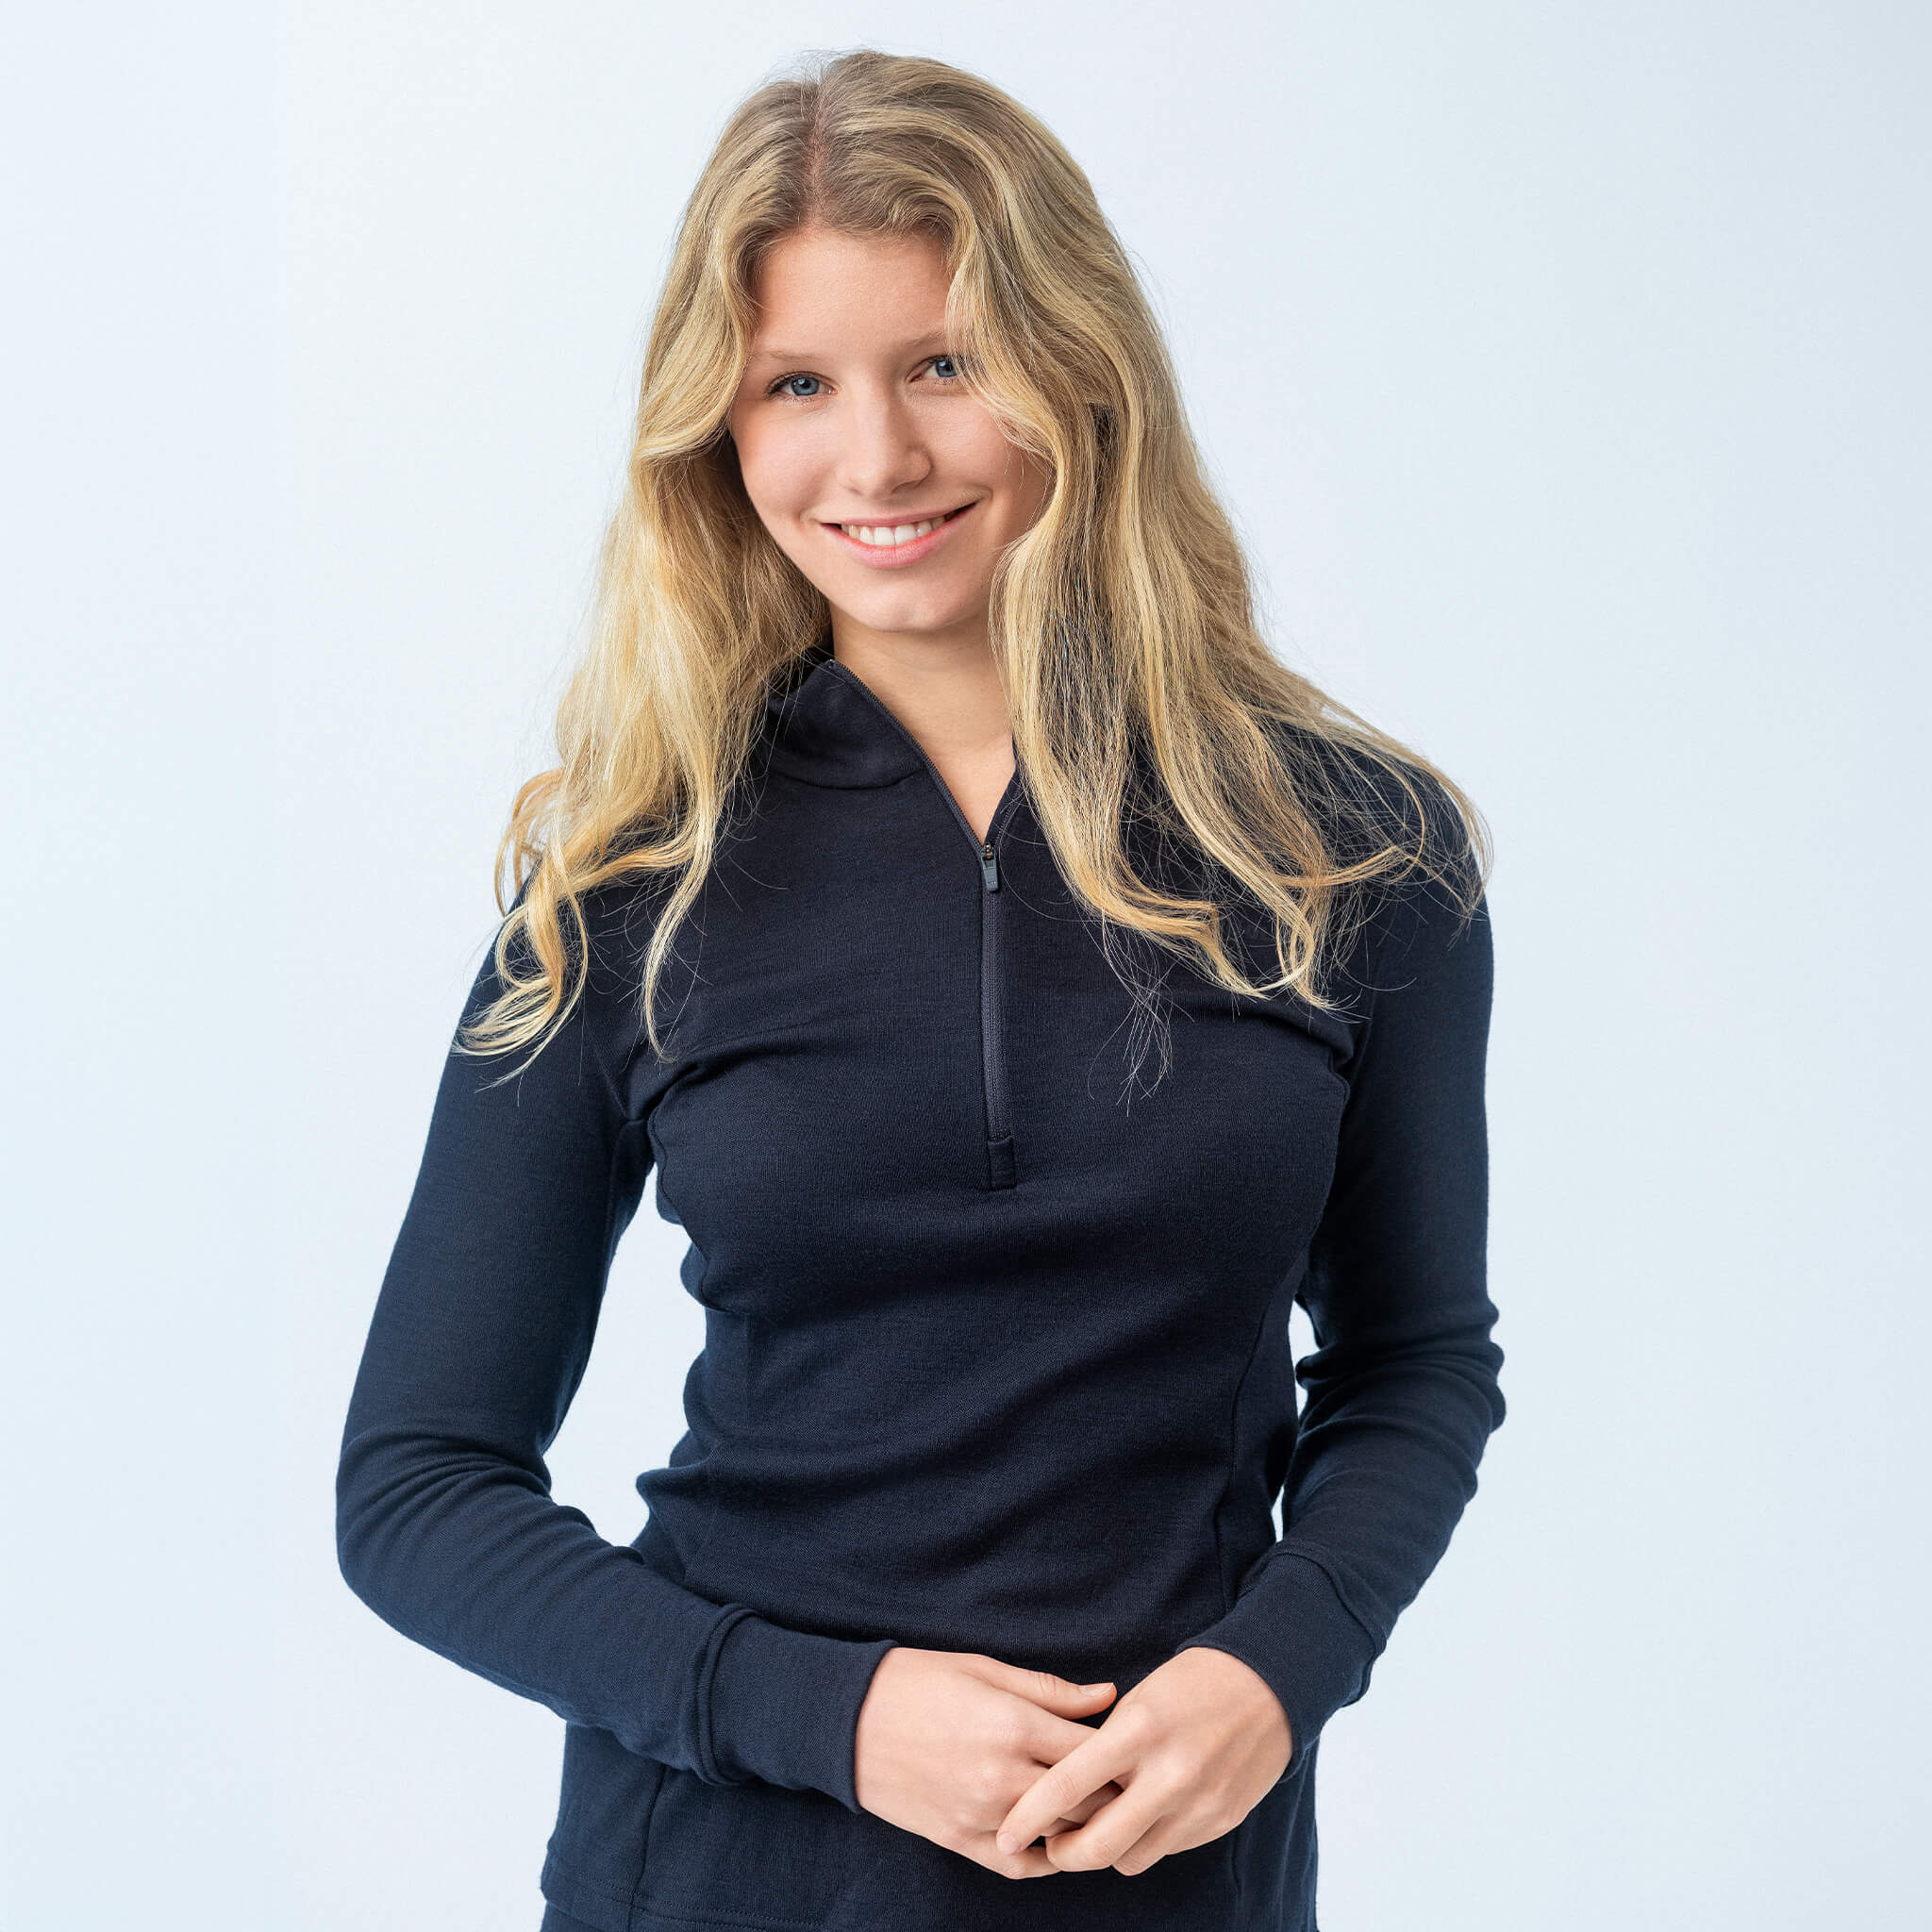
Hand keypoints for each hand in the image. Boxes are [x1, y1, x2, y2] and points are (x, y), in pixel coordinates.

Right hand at [853, 1648, 1127, 1877]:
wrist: (845, 1719)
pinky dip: (1042, 1858)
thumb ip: (1050, 1690)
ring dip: (1080, 1826)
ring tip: (1096, 1811)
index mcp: (1013, 1724)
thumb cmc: (917, 1681)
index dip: (1122, 1751)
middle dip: (1111, 1793)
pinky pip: (1016, 1865)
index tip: (1134, 1747)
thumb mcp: (984, 1668)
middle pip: (1086, 1801)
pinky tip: (1053, 1840)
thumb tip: (1108, 1696)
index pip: (1094, 1751)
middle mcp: (1002, 1775)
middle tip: (1125, 1782)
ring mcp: (980, 1814)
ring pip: (1056, 1835)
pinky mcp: (957, 1839)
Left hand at [992, 1646, 1290, 1875]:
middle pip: (1097, 1844)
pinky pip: (1166, 1851)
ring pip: (1130, 1858)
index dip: (1030, 1815)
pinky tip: (1140, 1817)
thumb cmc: (1192, 1683)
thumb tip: (1067, 1791)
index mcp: (1139, 1730)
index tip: (1005, 1835)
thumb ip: (1103, 1745)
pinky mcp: (1219, 1822)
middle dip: (1063, 1854)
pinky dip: (1145, 1841)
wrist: (1269, 1687)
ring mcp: (1198, 1804)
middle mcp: (1169, 1773)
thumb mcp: (1139, 1698)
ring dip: (1106, 1850)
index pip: (1070, 1784)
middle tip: (1049, 1845)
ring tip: (1095, 1827)